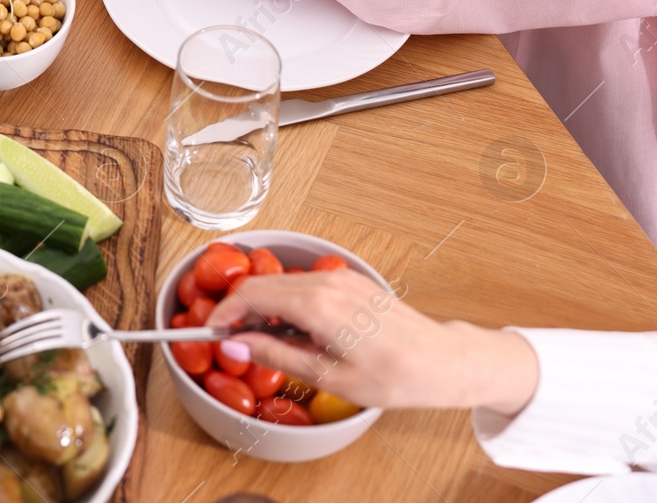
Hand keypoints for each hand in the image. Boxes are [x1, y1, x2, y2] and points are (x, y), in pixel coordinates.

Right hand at [208, 271, 539, 415]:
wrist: (444, 361)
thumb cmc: (395, 376)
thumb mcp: (328, 376)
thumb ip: (276, 355)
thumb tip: (236, 345)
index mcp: (317, 306)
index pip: (251, 295)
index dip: (224, 312)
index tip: (211, 330)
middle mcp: (326, 283)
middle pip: (261, 284)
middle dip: (238, 308)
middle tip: (229, 337)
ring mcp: (340, 279)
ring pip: (281, 282)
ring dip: (261, 305)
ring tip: (260, 339)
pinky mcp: (351, 281)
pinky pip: (303, 284)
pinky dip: (286, 301)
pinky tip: (291, 329)